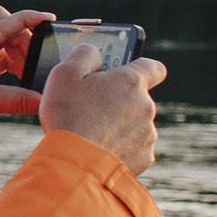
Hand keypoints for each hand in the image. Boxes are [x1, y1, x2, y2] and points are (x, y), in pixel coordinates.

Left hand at [0, 6, 50, 146]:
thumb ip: (19, 98)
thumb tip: (47, 99)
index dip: (26, 19)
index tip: (49, 17)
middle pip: (0, 24)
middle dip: (22, 37)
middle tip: (39, 55)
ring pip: (1, 39)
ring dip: (18, 50)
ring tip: (32, 67)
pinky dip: (13, 61)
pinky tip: (25, 73)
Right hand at [41, 43, 168, 175]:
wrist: (75, 165)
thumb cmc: (68, 116)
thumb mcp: (64, 73)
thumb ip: (83, 54)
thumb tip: (94, 51)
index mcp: (131, 82)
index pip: (153, 67)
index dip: (141, 68)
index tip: (126, 73)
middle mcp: (146, 106)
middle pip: (137, 98)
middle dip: (118, 101)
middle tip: (91, 108)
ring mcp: (148, 133)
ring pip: (135, 124)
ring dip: (119, 125)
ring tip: (91, 133)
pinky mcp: (145, 157)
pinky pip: (134, 147)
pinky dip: (120, 148)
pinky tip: (99, 150)